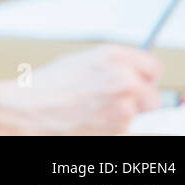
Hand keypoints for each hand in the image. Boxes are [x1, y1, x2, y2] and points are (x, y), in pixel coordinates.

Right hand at [0, 45, 163, 134]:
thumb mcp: (80, 61)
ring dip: (126, 115)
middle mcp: (124, 78)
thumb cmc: (47, 87)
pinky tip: (93, 120)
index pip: (154, 67)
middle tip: (117, 102)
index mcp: (113, 56)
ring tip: (96, 110)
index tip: (142, 83)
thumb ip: (111, 64)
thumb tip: (131, 72)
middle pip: (154, 95)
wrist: (30, 110)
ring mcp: (125, 105)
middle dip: (140, 100)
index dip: (146, 77)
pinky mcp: (121, 128)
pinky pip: (127, 129)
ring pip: (140, 115)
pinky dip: (114, 128)